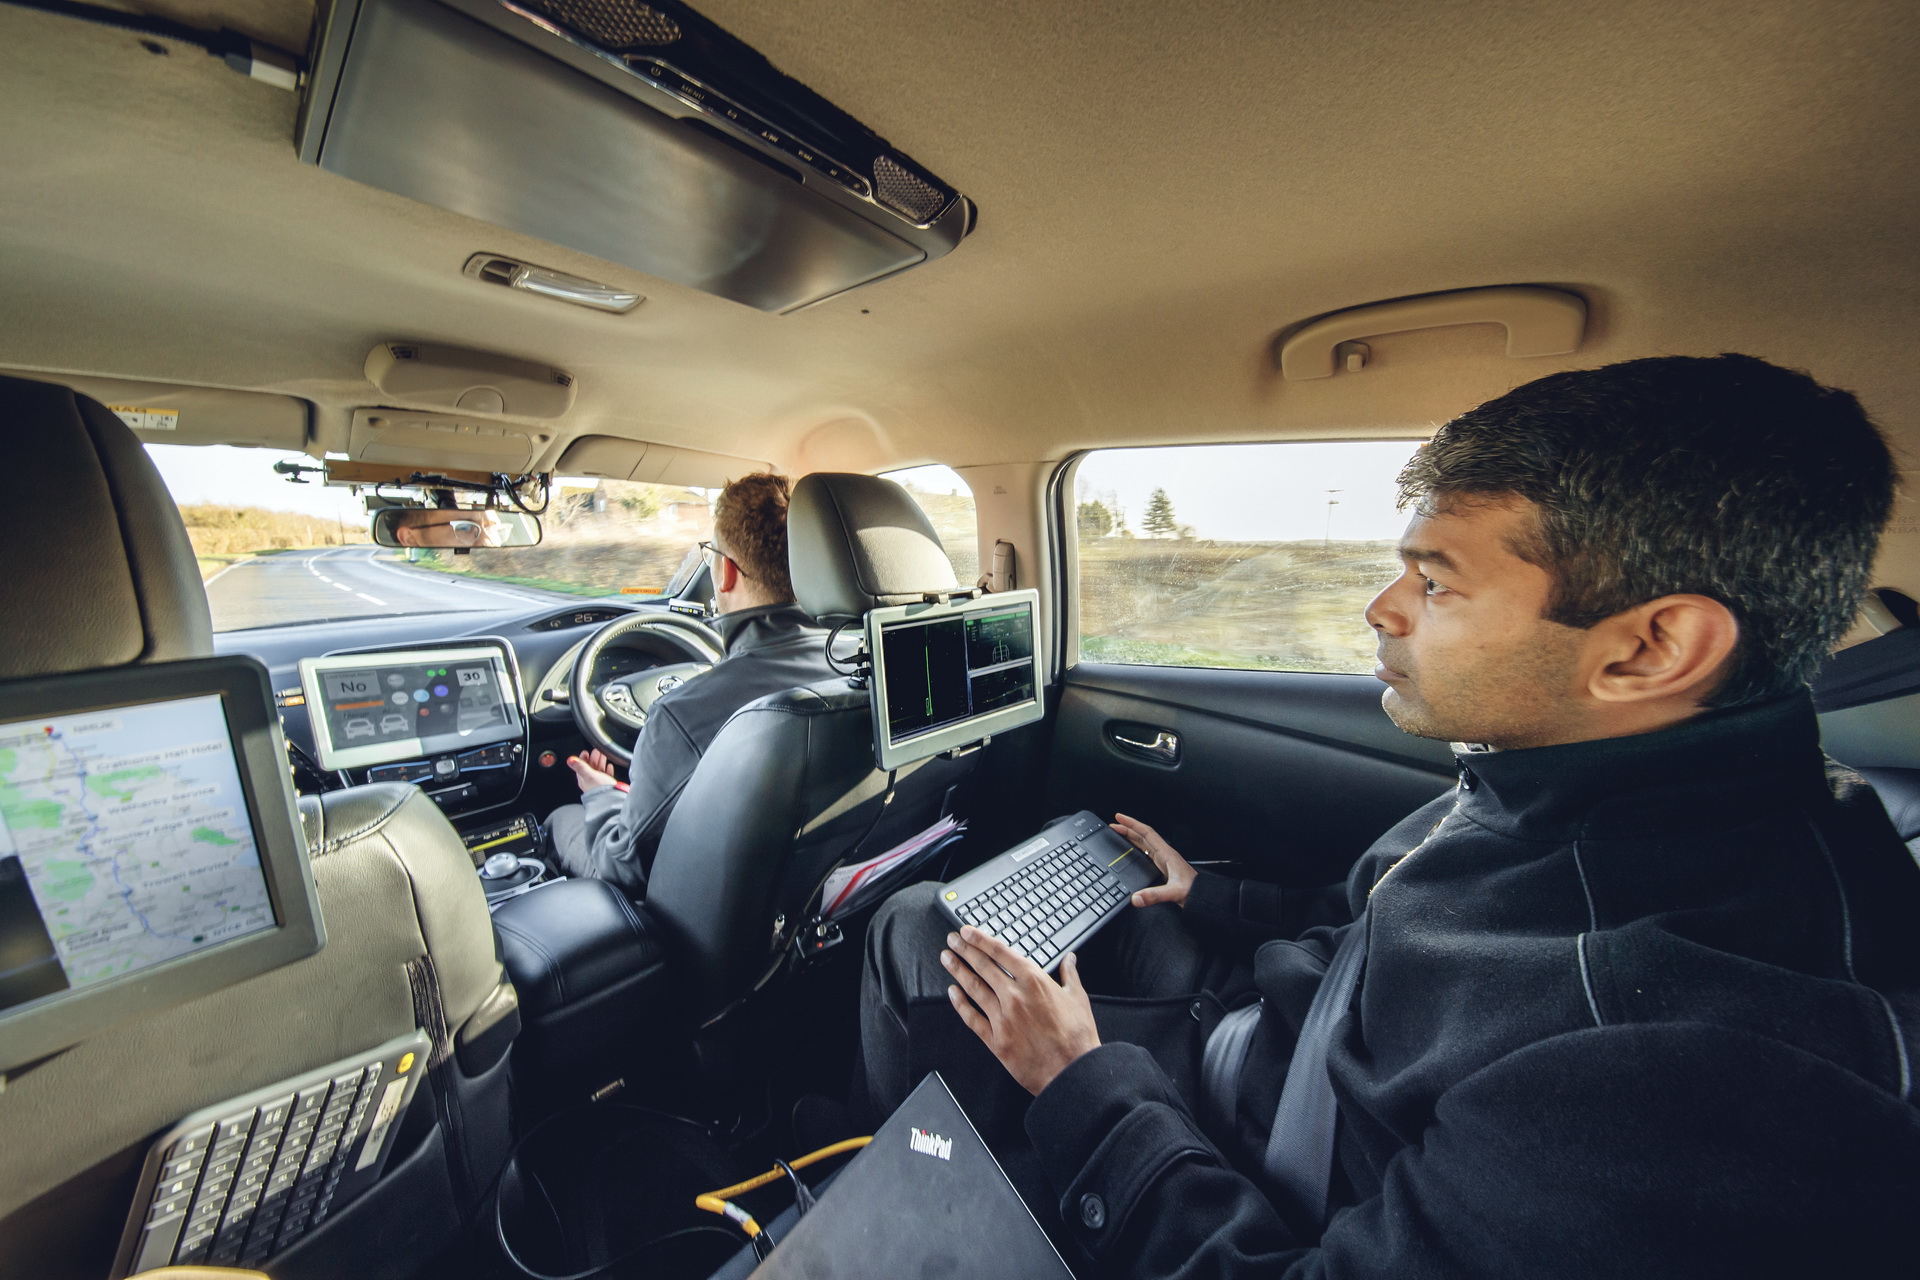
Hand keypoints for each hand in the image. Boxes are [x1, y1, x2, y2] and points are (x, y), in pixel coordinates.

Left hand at [566, 748, 617, 792]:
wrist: (611, 800)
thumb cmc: (599, 789)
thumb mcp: (589, 775)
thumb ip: (580, 766)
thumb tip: (569, 760)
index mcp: (584, 779)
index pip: (581, 766)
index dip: (583, 758)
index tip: (586, 751)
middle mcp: (590, 782)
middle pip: (590, 767)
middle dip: (593, 758)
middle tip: (596, 751)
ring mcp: (599, 784)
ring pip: (598, 770)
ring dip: (600, 762)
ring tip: (603, 755)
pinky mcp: (607, 786)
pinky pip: (606, 775)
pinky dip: (607, 769)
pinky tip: (609, 766)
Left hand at [942, 926, 1100, 1095]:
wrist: (1072, 1071)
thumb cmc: (1077, 1037)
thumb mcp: (1078, 998)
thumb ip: (1070, 974)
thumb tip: (1070, 958)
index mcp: (1034, 981)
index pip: (1001, 953)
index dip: (981, 940)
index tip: (968, 932)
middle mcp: (1015, 996)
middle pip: (983, 966)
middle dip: (965, 950)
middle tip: (952, 939)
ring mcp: (1003, 1018)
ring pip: (974, 988)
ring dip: (958, 971)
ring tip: (946, 958)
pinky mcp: (996, 1040)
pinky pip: (972, 1018)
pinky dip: (960, 1004)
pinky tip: (952, 993)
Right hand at [1111, 813, 1196, 907]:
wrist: (1203, 897)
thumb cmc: (1193, 891)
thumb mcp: (1173, 892)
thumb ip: (1154, 895)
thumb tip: (1136, 898)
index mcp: (1166, 854)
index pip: (1146, 833)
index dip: (1132, 824)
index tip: (1120, 817)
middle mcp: (1164, 855)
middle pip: (1143, 837)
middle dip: (1127, 829)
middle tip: (1113, 827)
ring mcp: (1164, 862)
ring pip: (1144, 845)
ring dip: (1131, 838)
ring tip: (1118, 836)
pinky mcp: (1163, 870)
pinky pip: (1146, 855)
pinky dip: (1136, 850)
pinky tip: (1131, 854)